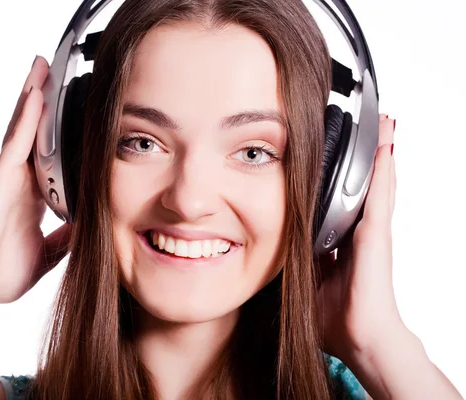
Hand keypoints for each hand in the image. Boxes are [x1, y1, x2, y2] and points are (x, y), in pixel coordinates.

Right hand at [0, 56, 70, 306]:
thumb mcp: (47, 255)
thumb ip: (66, 242)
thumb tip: (87, 234)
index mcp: (33, 198)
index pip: (50, 160)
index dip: (60, 140)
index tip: (76, 123)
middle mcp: (21, 180)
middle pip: (35, 134)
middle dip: (44, 106)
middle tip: (56, 77)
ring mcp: (10, 174)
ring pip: (24, 128)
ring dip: (34, 97)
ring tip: (43, 67)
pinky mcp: (1, 174)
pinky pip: (17, 139)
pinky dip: (28, 116)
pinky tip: (37, 92)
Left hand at [317, 114, 403, 360]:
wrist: (362, 341)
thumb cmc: (337, 319)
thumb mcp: (306, 282)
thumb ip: (297, 263)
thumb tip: (275, 252)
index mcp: (340, 242)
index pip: (337, 202)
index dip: (336, 179)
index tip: (333, 154)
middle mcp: (358, 232)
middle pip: (360, 186)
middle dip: (363, 158)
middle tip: (369, 125)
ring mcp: (370, 232)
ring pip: (375, 183)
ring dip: (378, 153)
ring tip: (383, 123)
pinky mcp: (377, 234)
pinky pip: (380, 195)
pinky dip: (383, 169)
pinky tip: (386, 145)